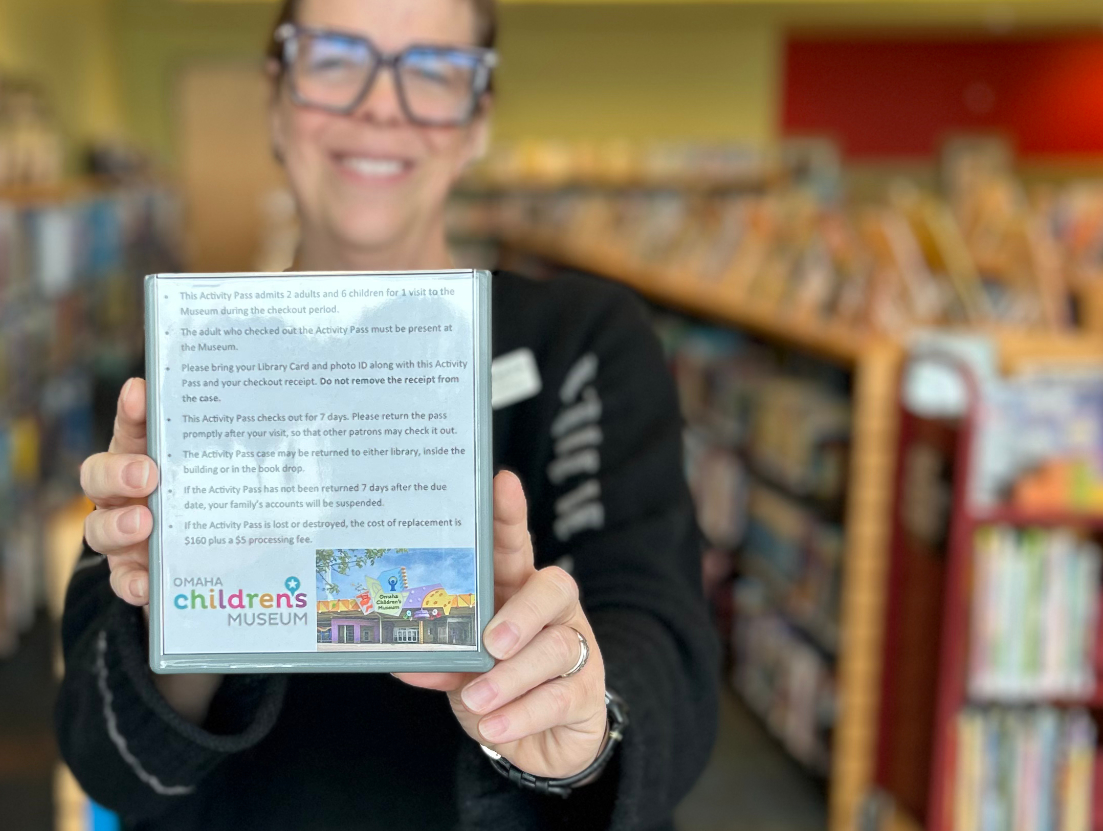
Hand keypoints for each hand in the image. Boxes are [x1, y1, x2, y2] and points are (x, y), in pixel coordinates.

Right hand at [80, 378, 220, 723]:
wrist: (221, 562)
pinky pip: (120, 579)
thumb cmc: (231, 500)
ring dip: (119, 525)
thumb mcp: (241, 474)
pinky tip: (149, 584)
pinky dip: (132, 581)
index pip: (134, 424)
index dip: (132, 408)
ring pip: (97, 526)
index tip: (140, 393)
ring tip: (144, 524)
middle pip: (100, 473)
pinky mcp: (132, 572)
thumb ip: (253, 454)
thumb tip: (307, 428)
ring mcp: (125, 532)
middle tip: (148, 473)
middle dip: (119, 470)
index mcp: (154, 454)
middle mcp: (129, 491)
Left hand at [395, 471, 607, 779]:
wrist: (542, 744)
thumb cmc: (496, 689)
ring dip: (512, 677)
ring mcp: (576, 650)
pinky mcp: (586, 692)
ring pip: (556, 648)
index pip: (516, 546)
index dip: (510, 516)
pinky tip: (494, 727)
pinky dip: (522, 714)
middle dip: (522, 612)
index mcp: (517, 592)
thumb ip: (441, 660)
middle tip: (492, 642)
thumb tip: (403, 661)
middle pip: (553, 589)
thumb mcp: (462, 672)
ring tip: (478, 699)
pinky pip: (560, 697)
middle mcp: (552, 613)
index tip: (502, 483)